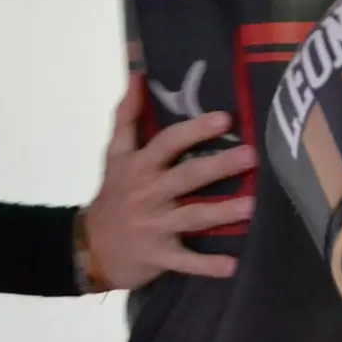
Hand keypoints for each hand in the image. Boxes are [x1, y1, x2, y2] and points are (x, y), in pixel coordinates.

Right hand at [82, 76, 257, 289]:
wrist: (89, 247)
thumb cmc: (111, 194)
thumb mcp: (114, 153)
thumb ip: (127, 115)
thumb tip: (138, 75)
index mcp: (140, 166)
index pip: (168, 142)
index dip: (195, 130)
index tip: (225, 119)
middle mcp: (149, 193)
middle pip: (187, 176)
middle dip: (219, 166)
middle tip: (251, 156)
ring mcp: (154, 226)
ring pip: (193, 217)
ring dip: (222, 213)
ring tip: (252, 206)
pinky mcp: (159, 256)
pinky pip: (186, 261)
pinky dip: (207, 265)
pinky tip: (232, 266)